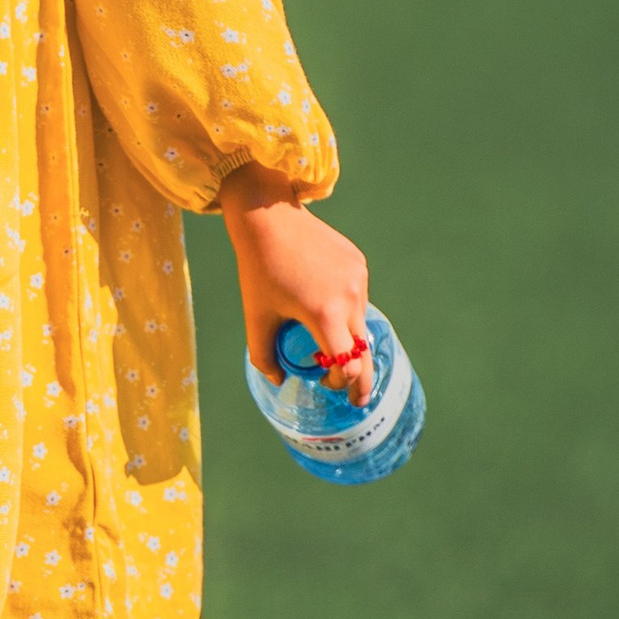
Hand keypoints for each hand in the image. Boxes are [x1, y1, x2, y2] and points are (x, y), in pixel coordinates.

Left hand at [220, 170, 372, 399]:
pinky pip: (357, 297)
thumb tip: (278, 381)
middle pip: (362, 350)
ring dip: (347, 339)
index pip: (347, 364)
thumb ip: (263, 355)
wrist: (269, 217)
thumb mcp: (256, 316)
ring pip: (359, 322)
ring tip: (328, 342)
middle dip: (360, 378)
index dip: (341, 383)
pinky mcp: (358, 263)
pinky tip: (322, 303)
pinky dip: (345, 310)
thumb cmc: (258, 269)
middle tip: (357, 400)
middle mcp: (349, 297)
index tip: (327, 386)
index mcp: (324, 314)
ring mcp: (358, 279)